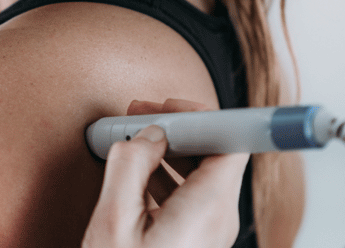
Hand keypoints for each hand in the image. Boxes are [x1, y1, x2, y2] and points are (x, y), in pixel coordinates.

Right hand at [82, 99, 249, 247]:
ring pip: (201, 172)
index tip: (167, 108)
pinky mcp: (197, 236)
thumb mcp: (114, 219)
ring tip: (133, 138)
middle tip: (141, 115)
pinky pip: (191, 193)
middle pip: (214, 152)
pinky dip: (167, 173)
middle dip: (177, 128)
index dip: (200, 115)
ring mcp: (210, 228)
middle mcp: (218, 217)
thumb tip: (145, 136)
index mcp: (207, 208)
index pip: (230, 140)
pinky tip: (137, 171)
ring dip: (169, 150)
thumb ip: (129, 166)